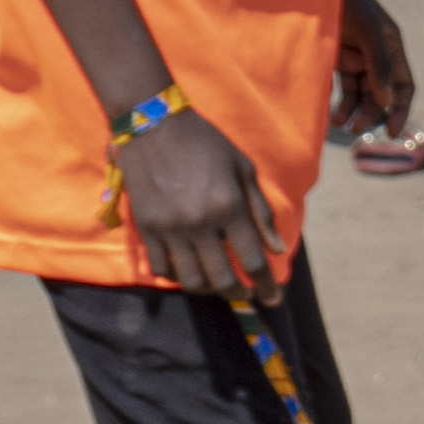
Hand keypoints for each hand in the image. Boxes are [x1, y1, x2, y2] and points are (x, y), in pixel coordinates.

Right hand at [116, 105, 281, 298]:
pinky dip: (178, 276)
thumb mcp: (243, 170)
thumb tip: (276, 250)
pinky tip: (189, 270)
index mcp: (228, 206)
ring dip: (209, 289)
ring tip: (219, 283)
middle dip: (239, 292)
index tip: (273, 298)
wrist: (153, 125)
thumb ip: (261, 212)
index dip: (266, 285)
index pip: (252, 261)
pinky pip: (162, 267)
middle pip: (222, 278)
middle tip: (247, 294)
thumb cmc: (206, 143)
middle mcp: (199, 223)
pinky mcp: (146, 228)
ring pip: (191, 280)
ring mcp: (169, 228)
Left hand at [331, 0, 415, 139]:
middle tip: (355, 128)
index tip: (393, 132)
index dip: (401, 109)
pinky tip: (324, 107)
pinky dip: (333, 98)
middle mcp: (375, 55)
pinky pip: (337, 86)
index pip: (403, 86)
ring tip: (336, 121)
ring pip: (357, 94)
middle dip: (369, 113)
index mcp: (391, 46)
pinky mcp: (332, 59)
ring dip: (350, 110)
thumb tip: (386, 100)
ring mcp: (353, 57)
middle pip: (379, 95)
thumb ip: (379, 63)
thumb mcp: (368, 29)